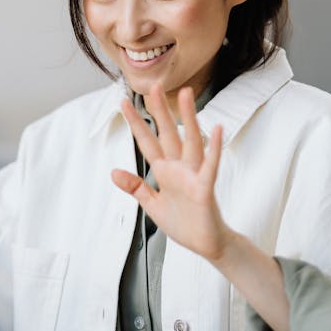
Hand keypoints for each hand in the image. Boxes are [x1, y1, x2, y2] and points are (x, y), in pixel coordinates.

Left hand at [111, 82, 234, 261]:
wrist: (207, 244)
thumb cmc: (184, 223)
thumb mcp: (152, 205)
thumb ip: (136, 187)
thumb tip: (114, 172)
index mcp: (165, 171)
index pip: (147, 141)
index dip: (135, 122)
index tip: (123, 102)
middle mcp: (179, 168)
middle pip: (168, 133)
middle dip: (160, 110)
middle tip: (154, 85)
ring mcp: (193, 176)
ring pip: (190, 141)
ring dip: (189, 118)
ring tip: (185, 95)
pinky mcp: (205, 189)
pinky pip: (210, 166)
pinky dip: (214, 149)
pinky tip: (216, 130)